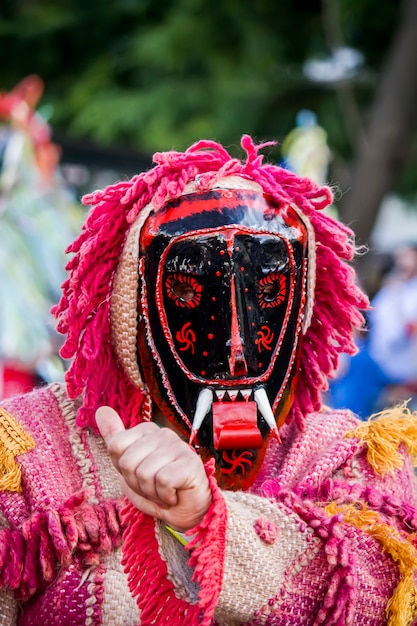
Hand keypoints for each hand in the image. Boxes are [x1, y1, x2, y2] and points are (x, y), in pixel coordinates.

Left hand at [95, 406, 211, 531]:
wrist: (183, 511)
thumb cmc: (157, 488)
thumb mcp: (129, 465)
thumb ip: (115, 437)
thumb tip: (101, 410)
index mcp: (147, 430)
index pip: (116, 445)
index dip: (123, 469)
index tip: (139, 475)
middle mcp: (163, 433)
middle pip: (128, 462)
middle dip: (137, 484)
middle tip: (153, 486)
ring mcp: (179, 446)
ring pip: (144, 473)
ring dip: (152, 492)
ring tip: (164, 491)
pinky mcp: (190, 462)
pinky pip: (163, 481)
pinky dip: (165, 496)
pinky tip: (175, 494)